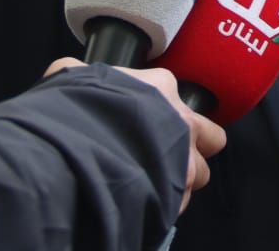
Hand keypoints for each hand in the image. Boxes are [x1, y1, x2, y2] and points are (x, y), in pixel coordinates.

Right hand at [45, 58, 226, 213]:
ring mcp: (184, 159)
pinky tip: (143, 200)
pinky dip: (166, 204)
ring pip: (201, 172)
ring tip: (155, 182)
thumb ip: (78, 74)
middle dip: (191, 145)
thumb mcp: (70, 79)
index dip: (159, 108)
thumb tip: (72, 74)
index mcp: (160, 87)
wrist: (75, 158)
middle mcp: (182, 121)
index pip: (174, 92)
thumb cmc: (76, 116)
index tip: (142, 118)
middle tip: (165, 152)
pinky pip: (180, 202)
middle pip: (208, 135)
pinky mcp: (178, 194)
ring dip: (182, 178)